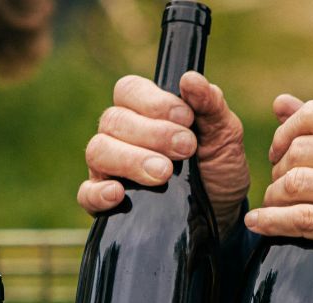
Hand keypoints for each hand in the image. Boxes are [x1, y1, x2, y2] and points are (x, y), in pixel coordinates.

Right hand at [78, 71, 250, 236]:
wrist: (222, 215)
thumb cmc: (219, 169)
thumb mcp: (225, 136)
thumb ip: (211, 106)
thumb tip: (191, 79)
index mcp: (145, 112)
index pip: (129, 90)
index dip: (154, 102)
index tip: (186, 118)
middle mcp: (121, 136)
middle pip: (113, 120)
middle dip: (151, 133)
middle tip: (186, 148)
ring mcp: (108, 168)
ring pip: (98, 151)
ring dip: (131, 160)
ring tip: (164, 173)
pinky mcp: (104, 202)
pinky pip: (87, 194)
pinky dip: (99, 193)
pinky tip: (119, 193)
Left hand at [245, 96, 312, 302]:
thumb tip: (281, 104)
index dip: (284, 133)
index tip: (277, 152)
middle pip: (299, 151)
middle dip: (278, 171)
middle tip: (278, 187)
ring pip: (295, 184)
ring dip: (273, 198)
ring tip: (273, 206)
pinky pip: (302, 220)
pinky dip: (271, 222)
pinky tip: (259, 224)